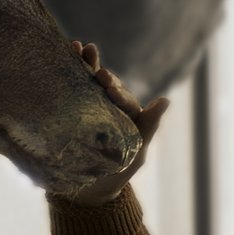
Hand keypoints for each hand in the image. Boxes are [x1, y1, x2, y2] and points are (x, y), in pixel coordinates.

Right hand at [65, 41, 168, 206]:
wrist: (90, 188)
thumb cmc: (119, 170)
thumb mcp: (136, 150)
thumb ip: (149, 125)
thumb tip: (165, 100)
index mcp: (129, 114)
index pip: (124, 99)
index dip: (117, 91)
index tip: (107, 84)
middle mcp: (112, 105)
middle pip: (107, 85)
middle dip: (100, 74)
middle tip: (96, 72)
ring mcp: (93, 104)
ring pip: (90, 80)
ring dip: (85, 63)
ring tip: (78, 46)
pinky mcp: (75, 107)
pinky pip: (74, 86)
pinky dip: (71, 68)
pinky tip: (68, 49)